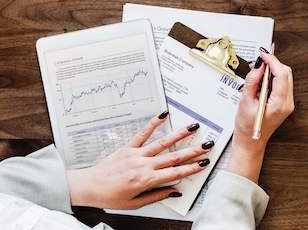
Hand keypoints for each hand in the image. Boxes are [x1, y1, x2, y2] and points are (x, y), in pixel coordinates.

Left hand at [66, 113, 212, 208]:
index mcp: (146, 180)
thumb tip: (174, 191)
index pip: (174, 173)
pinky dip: (153, 123)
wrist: (88, 187)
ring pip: (162, 143)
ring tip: (193, 127)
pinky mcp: (128, 147)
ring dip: (179, 135)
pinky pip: (142, 134)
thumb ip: (156, 196)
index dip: (191, 168)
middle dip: (193, 150)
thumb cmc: (110, 197)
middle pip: (173, 157)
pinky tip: (163, 115)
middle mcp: (143, 165)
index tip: (203, 163)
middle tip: (207, 145)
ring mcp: (136, 154)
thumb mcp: (135, 204)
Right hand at [226, 51, 294, 182]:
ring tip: (258, 72)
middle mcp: (287, 103)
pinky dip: (273, 78)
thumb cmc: (246, 127)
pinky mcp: (284, 103)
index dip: (272, 61)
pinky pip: (282, 84)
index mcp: (279, 104)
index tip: (263, 54)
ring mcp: (287, 104)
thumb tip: (259, 65)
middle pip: (286, 74)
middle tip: (259, 61)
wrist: (250, 142)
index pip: (281, 74)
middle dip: (274, 64)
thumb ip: (252, 81)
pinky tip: (262, 81)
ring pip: (285, 77)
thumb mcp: (245, 102)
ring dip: (273, 71)